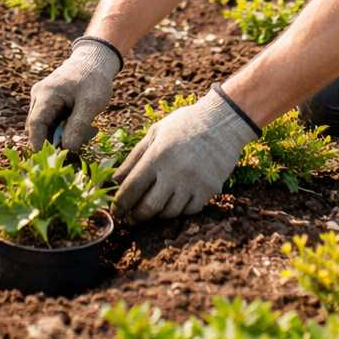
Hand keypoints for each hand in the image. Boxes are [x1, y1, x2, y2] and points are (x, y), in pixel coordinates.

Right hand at [26, 38, 121, 151]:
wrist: (94, 61)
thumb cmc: (93, 80)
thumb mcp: (91, 103)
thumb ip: (78, 126)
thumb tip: (67, 149)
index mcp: (46, 94)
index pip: (35, 124)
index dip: (39, 144)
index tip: (49, 161)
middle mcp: (39, 96)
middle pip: (41, 128)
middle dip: (58, 140)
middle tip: (82, 144)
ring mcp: (41, 98)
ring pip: (47, 127)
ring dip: (65, 134)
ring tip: (90, 130)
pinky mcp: (48, 103)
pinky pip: (53, 122)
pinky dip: (66, 128)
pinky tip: (85, 125)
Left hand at [114, 86, 259, 221]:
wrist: (223, 121)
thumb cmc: (184, 124)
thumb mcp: (155, 132)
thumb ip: (134, 157)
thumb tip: (114, 181)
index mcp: (157, 155)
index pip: (131, 188)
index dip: (120, 204)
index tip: (116, 211)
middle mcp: (174, 172)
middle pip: (149, 207)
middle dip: (137, 216)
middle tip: (132, 217)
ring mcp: (193, 182)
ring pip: (170, 212)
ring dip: (159, 213)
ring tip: (155, 206)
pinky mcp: (210, 189)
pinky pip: (190, 211)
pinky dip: (180, 210)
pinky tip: (176, 201)